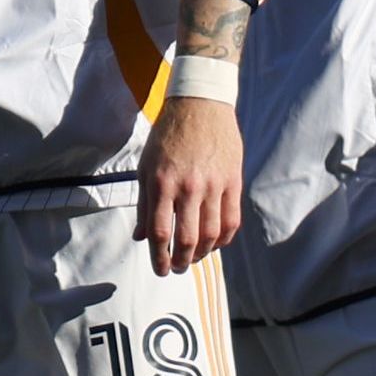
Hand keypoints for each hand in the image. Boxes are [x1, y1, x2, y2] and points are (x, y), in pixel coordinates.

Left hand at [139, 94, 244, 273]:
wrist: (201, 106)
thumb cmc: (168, 136)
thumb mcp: (146, 167)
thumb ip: (145, 204)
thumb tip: (141, 237)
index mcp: (162, 184)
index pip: (160, 232)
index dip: (159, 257)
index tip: (159, 269)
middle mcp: (189, 188)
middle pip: (188, 239)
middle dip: (181, 261)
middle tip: (177, 269)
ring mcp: (214, 185)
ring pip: (212, 234)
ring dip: (203, 254)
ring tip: (194, 259)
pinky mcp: (233, 181)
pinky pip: (232, 220)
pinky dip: (224, 238)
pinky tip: (216, 244)